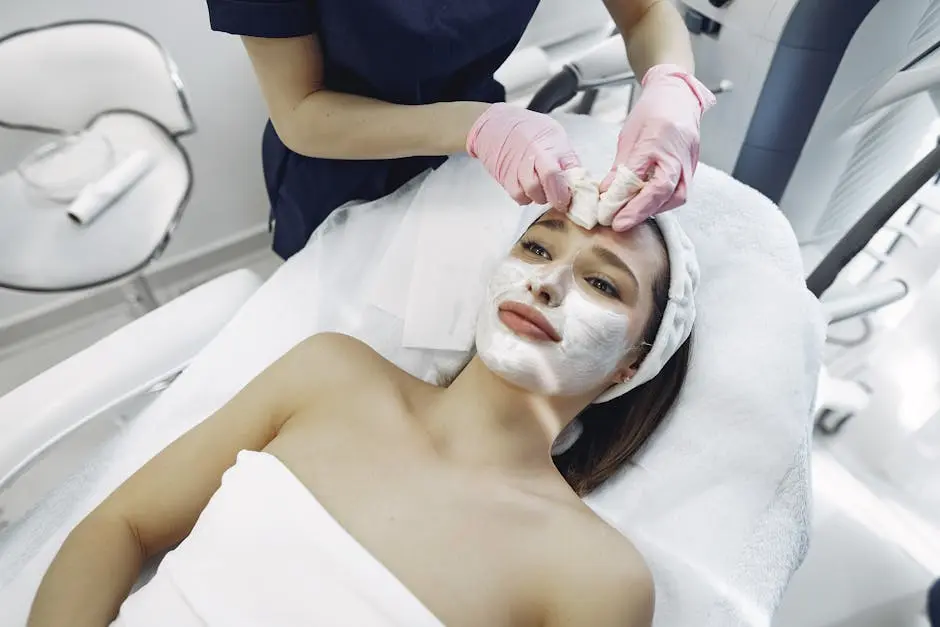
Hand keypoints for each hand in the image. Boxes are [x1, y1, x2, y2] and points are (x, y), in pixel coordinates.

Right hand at [467, 103, 580, 208]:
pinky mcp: (505, 178)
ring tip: (545, 189)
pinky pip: (518, 197)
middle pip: (542, 186)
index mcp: (546, 145)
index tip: (570, 197)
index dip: (564, 191)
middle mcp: (530, 158)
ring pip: (530, 195)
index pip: (554, 174)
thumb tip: (580, 179)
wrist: (495, 123)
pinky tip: (531, 190)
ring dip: (541, 197)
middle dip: (554, 197)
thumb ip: (567, 158)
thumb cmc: (528, 127)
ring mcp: (515, 169)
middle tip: (560, 196)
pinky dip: (527, 198)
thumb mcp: (554, 134)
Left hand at [599, 64, 715, 230]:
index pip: (646, 180)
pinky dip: (663, 202)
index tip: (614, 218)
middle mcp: (679, 154)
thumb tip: (606, 193)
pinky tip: (646, 205)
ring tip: (630, 214)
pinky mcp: (692, 167)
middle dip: (641, 212)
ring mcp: (689, 162)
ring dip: (653, 209)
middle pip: (665, 193)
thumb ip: (620, 167)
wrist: (678, 96)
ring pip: (677, 196)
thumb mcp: (629, 136)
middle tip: (619, 223)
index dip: (630, 204)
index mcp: (660, 141)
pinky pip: (680, 191)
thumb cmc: (652, 111)